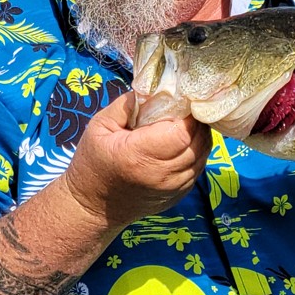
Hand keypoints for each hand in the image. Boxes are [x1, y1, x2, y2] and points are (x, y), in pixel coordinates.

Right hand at [62, 91, 212, 230]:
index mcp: (138, 155)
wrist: (92, 207)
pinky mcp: (178, 196)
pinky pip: (198, 169)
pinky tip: (183, 144)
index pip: (182, 132)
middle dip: (196, 123)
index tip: (182, 101)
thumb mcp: (100, 126)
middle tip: (186, 109)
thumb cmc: (92, 162)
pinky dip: (196, 153)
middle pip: (197, 143)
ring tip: (186, 124)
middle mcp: (160, 175)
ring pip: (202, 156)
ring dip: (199, 137)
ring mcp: (172, 189)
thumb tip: (154, 87)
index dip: (187, 115)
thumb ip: (127, 105)